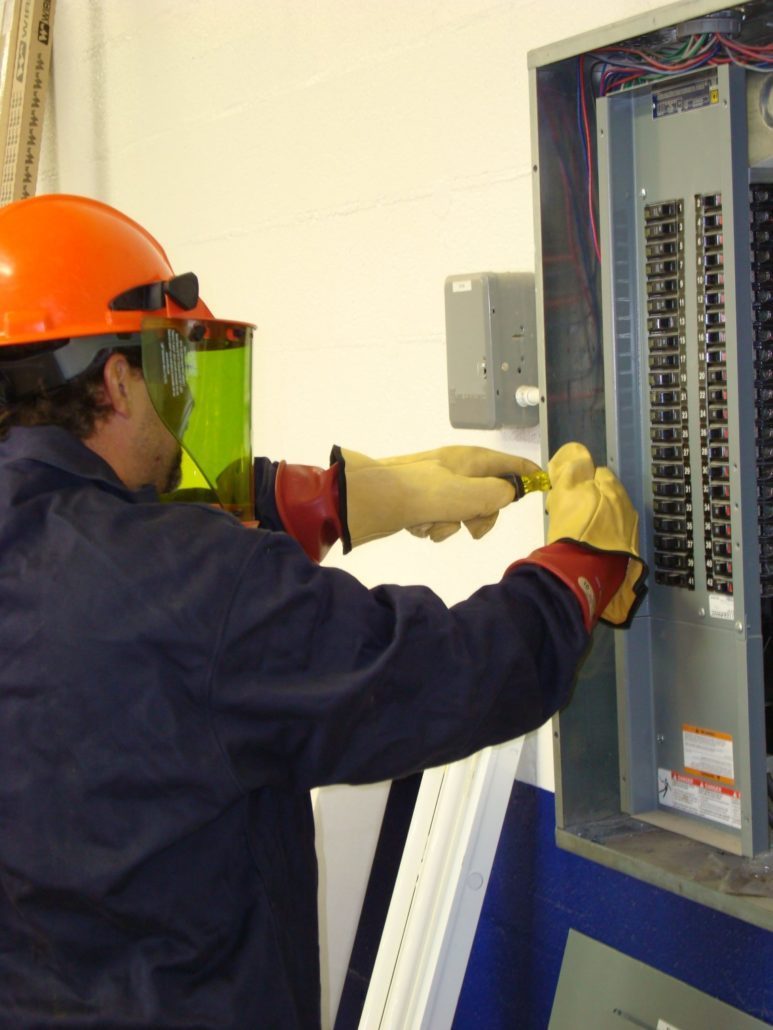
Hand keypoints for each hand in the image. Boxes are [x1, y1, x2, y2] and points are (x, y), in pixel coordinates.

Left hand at [336, 445, 540, 546]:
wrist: (367, 501)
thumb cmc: (422, 494)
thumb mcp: (470, 494)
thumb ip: (498, 494)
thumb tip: (508, 492)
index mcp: (470, 458)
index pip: (510, 462)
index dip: (528, 474)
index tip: (544, 484)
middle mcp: (455, 468)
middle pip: (488, 493)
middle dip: (482, 515)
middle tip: (472, 527)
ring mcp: (436, 485)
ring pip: (462, 511)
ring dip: (451, 525)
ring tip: (432, 524)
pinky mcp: (418, 502)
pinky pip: (439, 518)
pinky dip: (432, 526)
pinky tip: (417, 525)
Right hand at [545, 442, 646, 624]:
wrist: (585, 570)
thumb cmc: (572, 528)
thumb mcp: (563, 494)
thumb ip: (570, 472)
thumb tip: (576, 458)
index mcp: (612, 488)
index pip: (600, 472)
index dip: (585, 479)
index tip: (573, 491)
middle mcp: (627, 504)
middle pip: (610, 492)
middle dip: (596, 496)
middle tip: (576, 510)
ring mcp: (631, 527)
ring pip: (615, 512)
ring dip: (603, 515)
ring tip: (586, 528)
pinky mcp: (630, 547)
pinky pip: (618, 532)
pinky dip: (608, 532)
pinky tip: (594, 542)